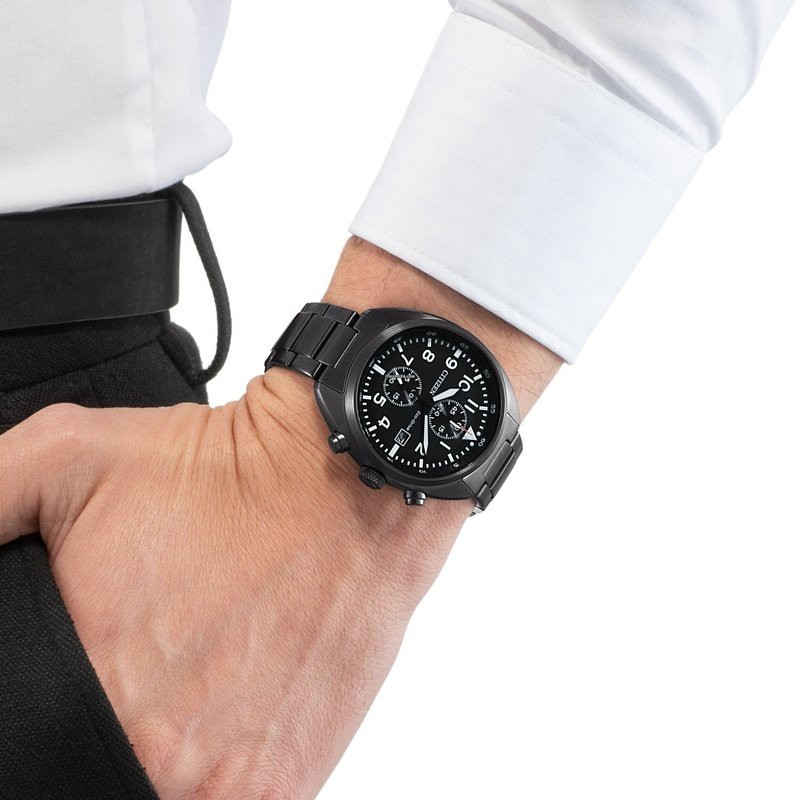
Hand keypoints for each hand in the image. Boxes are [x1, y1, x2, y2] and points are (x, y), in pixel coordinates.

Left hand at [0, 238, 561, 797]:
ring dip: (150, 757)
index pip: (23, 746)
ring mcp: (227, 784)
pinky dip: (204, 772)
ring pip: (152, 794)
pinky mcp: (287, 784)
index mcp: (88, 688)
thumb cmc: (226, 470)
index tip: (63, 686)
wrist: (349, 478)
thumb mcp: (64, 455)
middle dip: (91, 724)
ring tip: (177, 685)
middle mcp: (155, 756)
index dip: (31, 725)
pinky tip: (217, 706)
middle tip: (127, 669)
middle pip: (84, 767)